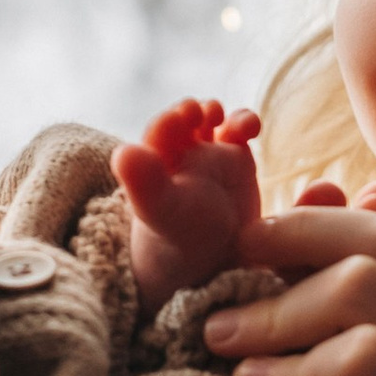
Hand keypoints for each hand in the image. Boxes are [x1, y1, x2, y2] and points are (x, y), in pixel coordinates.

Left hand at [116, 96, 263, 307]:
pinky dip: (245, 122)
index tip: (180, 118)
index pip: (157, 134)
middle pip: (183, 120)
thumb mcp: (160, 211)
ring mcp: (207, 154)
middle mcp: (177, 154)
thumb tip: (124, 152)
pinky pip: (240, 131)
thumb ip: (143, 184)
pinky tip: (252, 129)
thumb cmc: (178, 239)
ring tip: (222, 117)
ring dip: (216, 111)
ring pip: (211, 119)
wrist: (212, 264)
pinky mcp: (236, 158)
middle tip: (197, 113)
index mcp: (153, 164)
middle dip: (190, 112)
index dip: (168, 123)